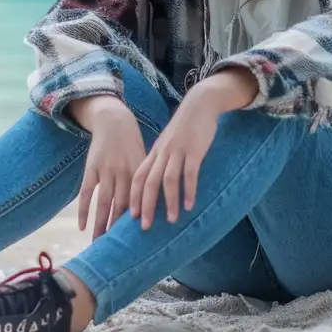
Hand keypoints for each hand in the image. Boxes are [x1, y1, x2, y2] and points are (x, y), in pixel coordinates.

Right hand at [68, 95, 146, 239]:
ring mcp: (106, 170)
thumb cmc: (132, 144)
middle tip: (117, 250)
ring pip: (104, 202)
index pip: (142, 199)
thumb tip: (155, 206)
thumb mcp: (144, 158)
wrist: (114, 121)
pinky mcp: (91, 168)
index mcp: (140, 170)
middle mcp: (124, 171)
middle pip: (122, 205)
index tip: (140, 239)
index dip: (141, 219)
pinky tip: (83, 227)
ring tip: (100, 243)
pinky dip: (84, 210)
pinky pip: (87, 192)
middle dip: (119, 229)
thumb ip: (147, 180)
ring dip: (101, 224)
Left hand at [128, 69, 257, 230]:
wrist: (200, 104)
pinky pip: (190, 173)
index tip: (132, 217)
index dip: (134, 197)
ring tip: (171, 220)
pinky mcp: (195, 150)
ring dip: (169, 202)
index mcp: (155, 152)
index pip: (139, 177)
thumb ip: (161, 160)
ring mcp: (178, 151)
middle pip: (149, 182)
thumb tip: (155, 184)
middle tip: (146, 227)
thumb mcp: (167, 143)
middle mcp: (163, 153)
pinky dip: (189, 190)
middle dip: (146, 206)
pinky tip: (190, 204)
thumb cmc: (184, 127)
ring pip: (168, 180)